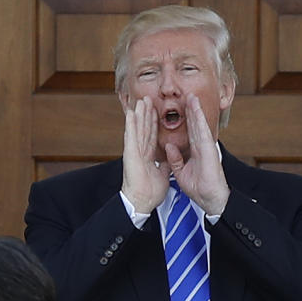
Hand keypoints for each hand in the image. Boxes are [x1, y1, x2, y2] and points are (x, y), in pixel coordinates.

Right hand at [121, 97, 169, 214]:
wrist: (142, 201)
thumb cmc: (149, 192)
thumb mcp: (164, 174)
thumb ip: (166, 164)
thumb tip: (171, 158)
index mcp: (147, 156)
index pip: (152, 135)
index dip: (154, 123)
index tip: (156, 111)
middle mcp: (139, 152)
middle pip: (144, 129)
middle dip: (146, 114)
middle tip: (148, 99)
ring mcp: (134, 152)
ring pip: (137, 129)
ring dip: (138, 115)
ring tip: (140, 101)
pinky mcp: (130, 154)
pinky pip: (131, 136)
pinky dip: (130, 124)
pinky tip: (131, 113)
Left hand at [164, 93, 230, 215]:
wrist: (210, 198)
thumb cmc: (199, 188)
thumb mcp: (181, 172)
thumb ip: (175, 159)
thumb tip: (169, 146)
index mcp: (195, 151)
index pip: (189, 131)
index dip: (185, 119)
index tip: (179, 108)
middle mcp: (202, 146)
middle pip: (195, 124)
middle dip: (191, 110)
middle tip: (187, 95)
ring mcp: (206, 147)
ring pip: (200, 124)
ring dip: (195, 110)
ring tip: (191, 96)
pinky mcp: (209, 149)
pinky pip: (203, 131)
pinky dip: (199, 120)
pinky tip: (196, 109)